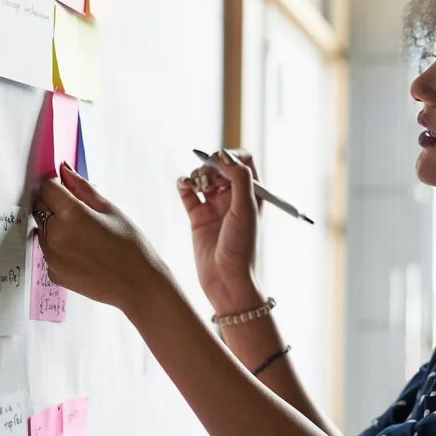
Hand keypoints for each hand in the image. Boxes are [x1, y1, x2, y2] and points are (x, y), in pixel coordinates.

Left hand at [33, 162, 167, 312]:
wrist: (137, 284)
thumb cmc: (130, 246)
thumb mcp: (110, 210)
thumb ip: (83, 188)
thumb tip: (64, 170)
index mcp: (71, 215)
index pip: (47, 188)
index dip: (57, 185)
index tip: (68, 189)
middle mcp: (55, 235)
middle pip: (40, 207)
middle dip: (54, 204)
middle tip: (79, 212)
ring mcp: (51, 257)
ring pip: (42, 230)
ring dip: (55, 226)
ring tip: (84, 235)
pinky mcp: (52, 273)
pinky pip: (47, 251)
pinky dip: (59, 247)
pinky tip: (82, 251)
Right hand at [176, 149, 263, 311]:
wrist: (227, 281)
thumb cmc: (242, 247)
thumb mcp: (246, 210)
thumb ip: (239, 179)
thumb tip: (225, 155)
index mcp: (252, 193)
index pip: (242, 160)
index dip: (229, 156)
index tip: (218, 163)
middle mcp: (234, 197)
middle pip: (220, 166)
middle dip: (210, 166)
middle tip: (207, 179)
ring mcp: (215, 206)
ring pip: (202, 177)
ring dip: (197, 174)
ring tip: (197, 186)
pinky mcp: (197, 217)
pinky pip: (188, 192)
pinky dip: (184, 184)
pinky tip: (184, 185)